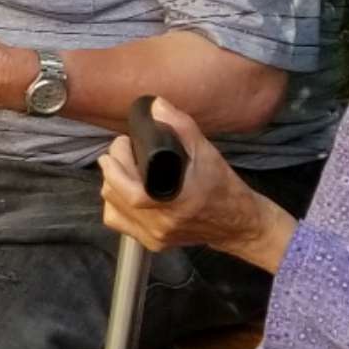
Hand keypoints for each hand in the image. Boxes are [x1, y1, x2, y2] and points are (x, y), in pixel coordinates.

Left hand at [100, 95, 291, 263]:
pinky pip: (120, 223)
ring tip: (124, 170)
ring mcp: (155, 236)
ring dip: (112, 186)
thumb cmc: (221, 185)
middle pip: (114, 195)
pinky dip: (116, 206)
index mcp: (174, 202)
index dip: (117, 165)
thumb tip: (156, 106)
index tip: (122, 144)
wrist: (236, 222)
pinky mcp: (152, 243)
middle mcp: (161, 223)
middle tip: (122, 151)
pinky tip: (126, 192)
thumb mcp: (206, 152)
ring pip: (112, 210)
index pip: (128, 189)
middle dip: (113, 168)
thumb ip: (181, 127)